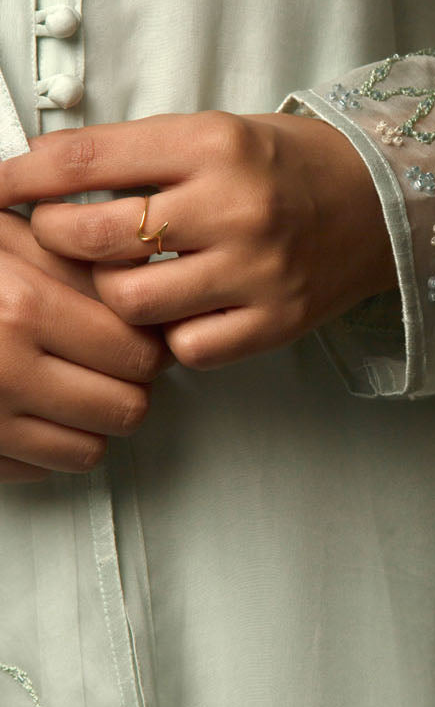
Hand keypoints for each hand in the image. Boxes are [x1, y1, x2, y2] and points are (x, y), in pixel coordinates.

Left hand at [0, 112, 396, 370]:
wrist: (381, 203)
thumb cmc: (292, 167)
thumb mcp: (217, 133)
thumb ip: (142, 155)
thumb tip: (50, 171)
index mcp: (214, 144)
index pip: (88, 160)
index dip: (26, 176)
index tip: (2, 186)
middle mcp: (233, 206)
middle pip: (96, 236)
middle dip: (56, 236)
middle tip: (57, 234)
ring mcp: (255, 270)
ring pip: (130, 301)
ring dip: (113, 292)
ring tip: (127, 275)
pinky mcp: (273, 321)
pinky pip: (186, 346)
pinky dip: (172, 333)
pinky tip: (182, 308)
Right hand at [0, 209, 169, 483]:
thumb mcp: (1, 235)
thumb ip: (68, 257)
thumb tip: (136, 282)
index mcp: (22, 308)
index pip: (138, 350)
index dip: (148, 343)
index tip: (140, 335)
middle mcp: (5, 371)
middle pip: (125, 407)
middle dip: (128, 386)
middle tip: (114, 365)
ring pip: (89, 449)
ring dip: (92, 422)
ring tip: (75, 388)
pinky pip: (40, 470)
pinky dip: (47, 447)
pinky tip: (33, 410)